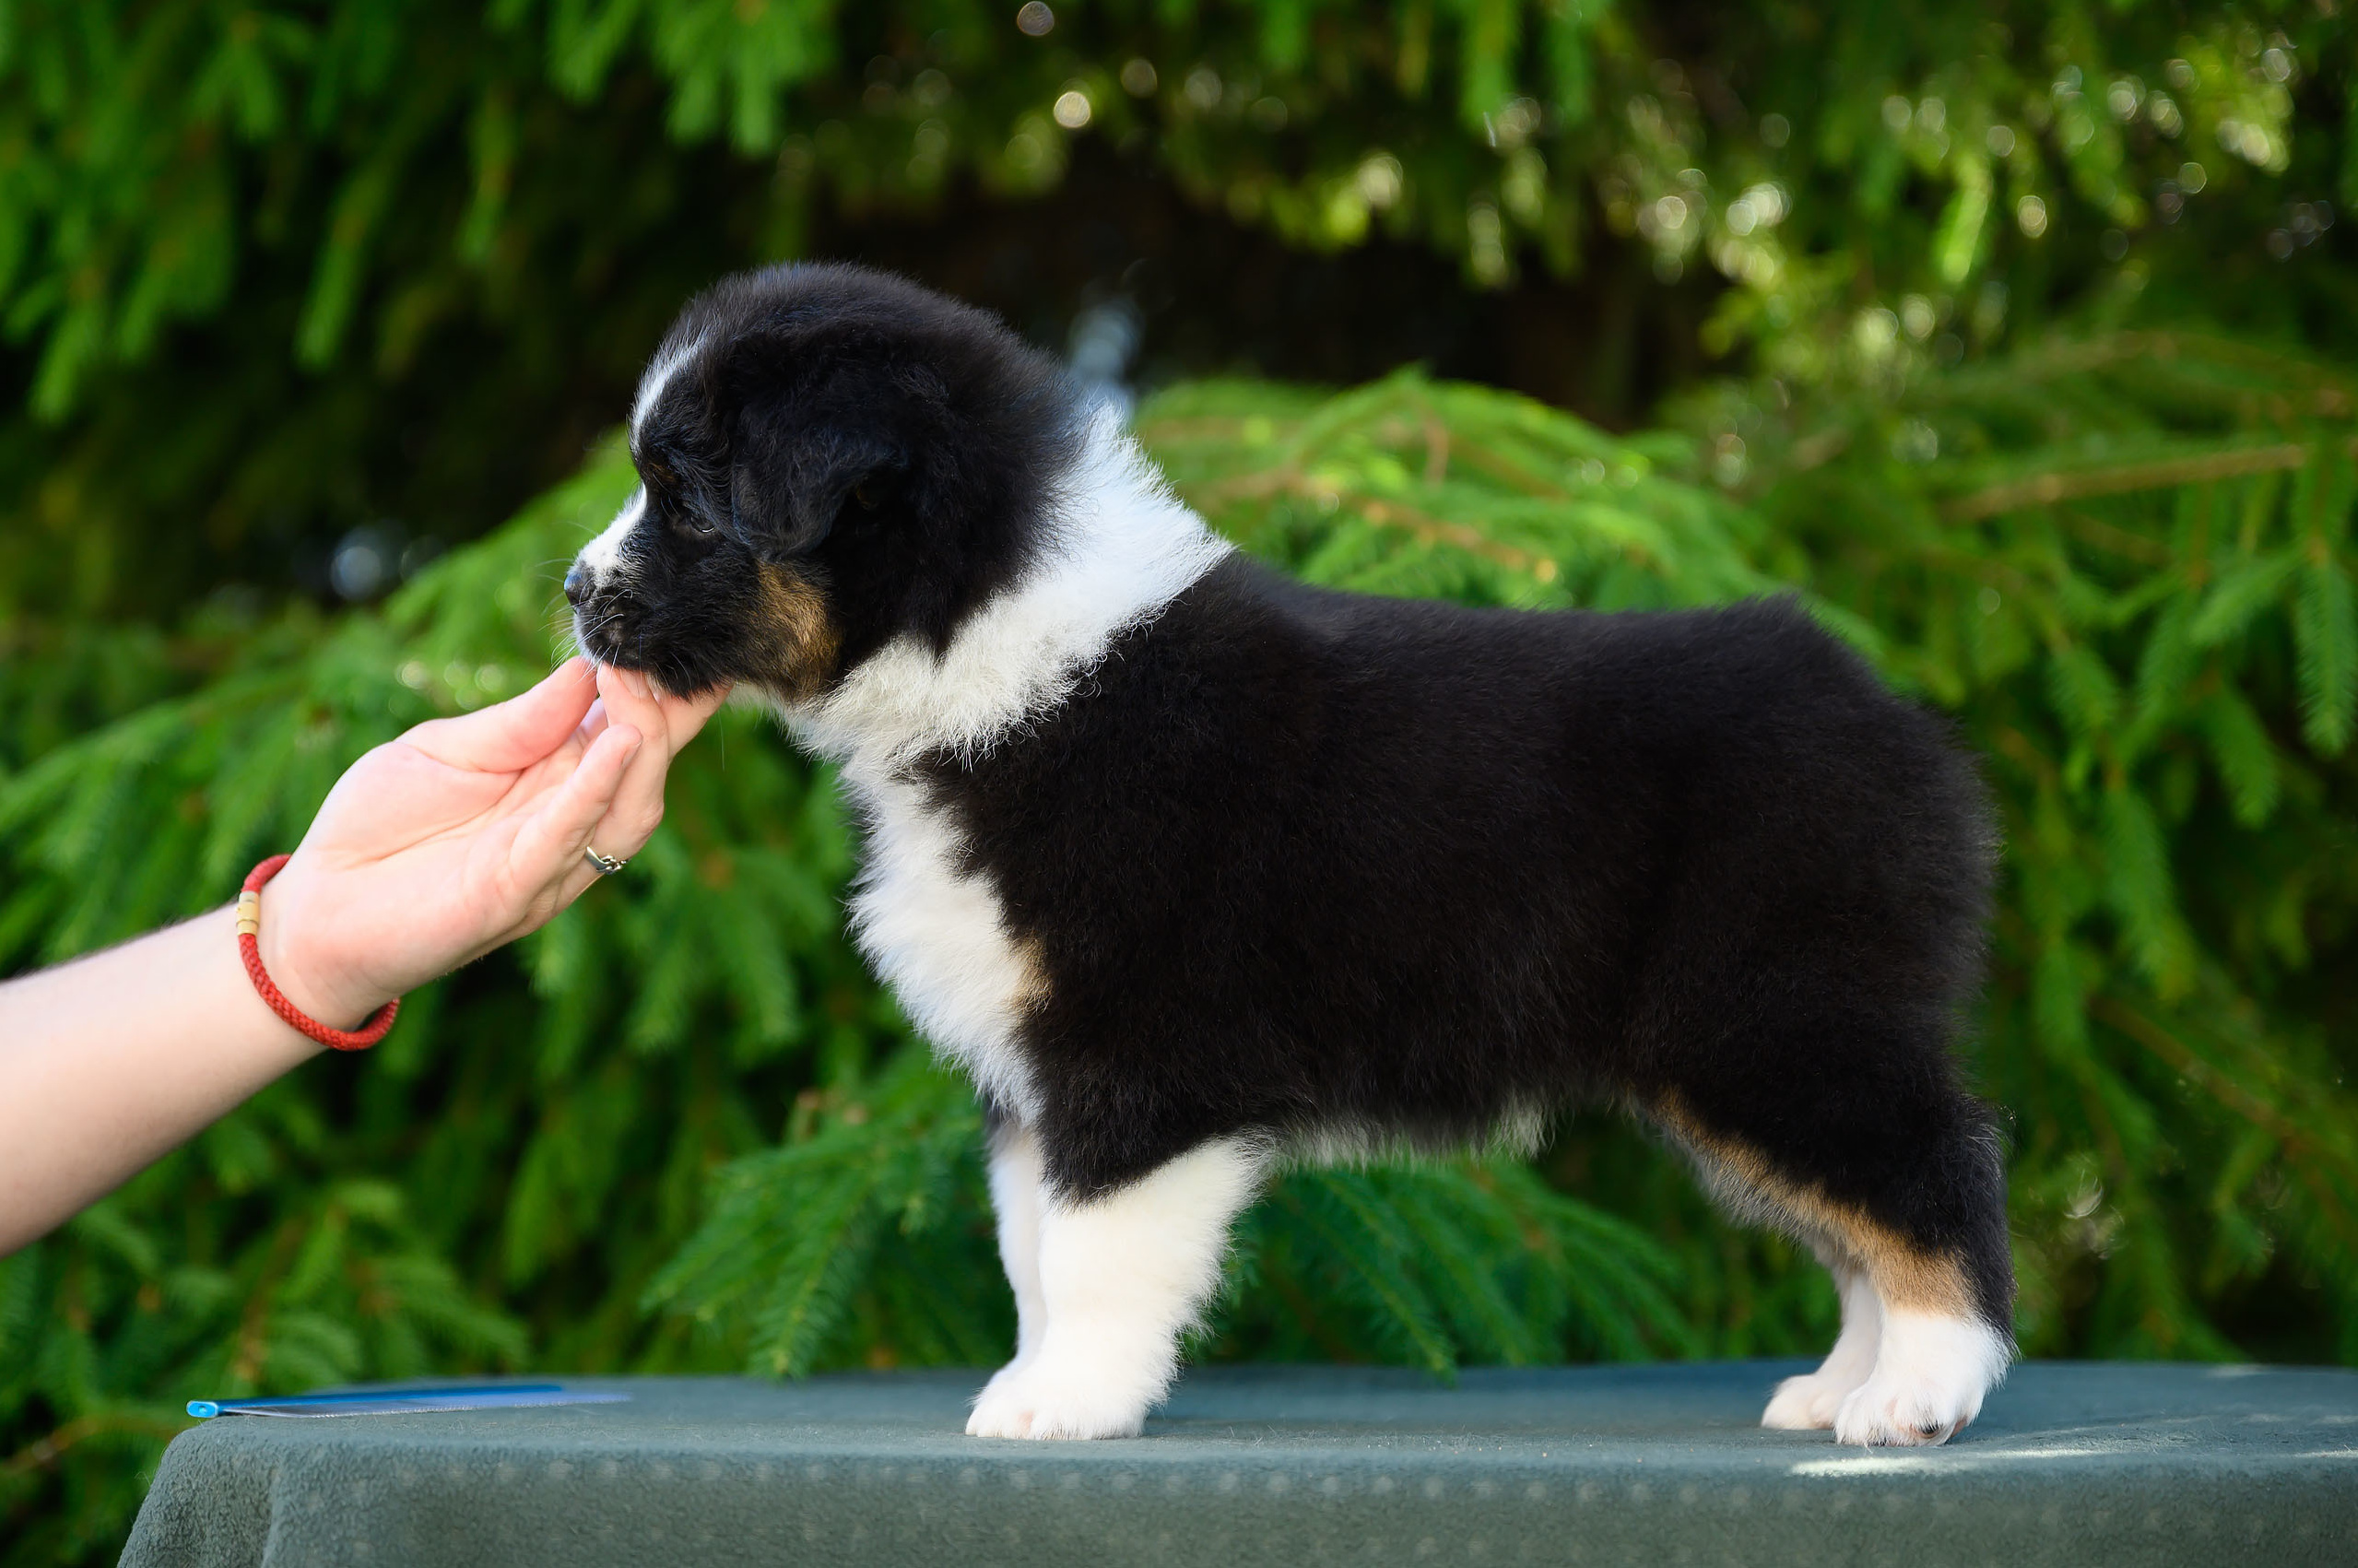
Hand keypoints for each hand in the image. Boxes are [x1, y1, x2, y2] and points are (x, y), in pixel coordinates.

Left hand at [254, 659, 727, 1028]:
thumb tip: (587, 666)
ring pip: (627, 811)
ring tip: (637, 688)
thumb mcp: (445, 750)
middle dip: (664, 711)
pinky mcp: (513, 895)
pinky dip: (597, 789)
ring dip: (644, 748)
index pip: (631, 733)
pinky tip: (618, 742)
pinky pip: (567, 839)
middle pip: (645, 770)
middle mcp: (565, 824)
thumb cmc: (377, 826)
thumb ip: (518, 721)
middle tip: (660, 651)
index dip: (665, 691)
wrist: (318, 909)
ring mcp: (547, 864)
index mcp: (555, 782)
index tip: (681, 633)